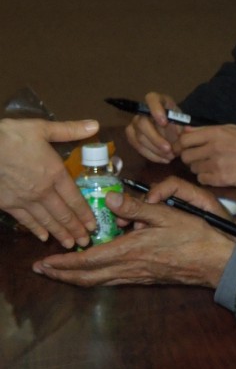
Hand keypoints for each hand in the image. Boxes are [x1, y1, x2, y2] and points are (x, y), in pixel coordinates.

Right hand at [0, 118, 98, 247]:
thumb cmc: (11, 136)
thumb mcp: (43, 128)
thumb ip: (70, 130)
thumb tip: (95, 124)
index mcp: (55, 173)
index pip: (75, 199)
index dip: (85, 214)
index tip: (94, 225)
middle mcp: (43, 191)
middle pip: (63, 214)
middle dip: (76, 229)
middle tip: (86, 242)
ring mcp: (24, 200)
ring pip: (46, 220)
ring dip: (59, 233)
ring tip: (70, 244)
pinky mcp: (7, 204)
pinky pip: (25, 220)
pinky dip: (35, 229)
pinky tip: (42, 237)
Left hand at [32, 190, 235, 287]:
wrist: (216, 261)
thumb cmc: (195, 236)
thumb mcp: (167, 214)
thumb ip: (137, 206)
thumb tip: (108, 198)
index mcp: (131, 250)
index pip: (89, 260)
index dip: (64, 263)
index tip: (45, 262)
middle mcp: (130, 267)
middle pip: (88, 277)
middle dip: (63, 275)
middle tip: (44, 270)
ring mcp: (139, 276)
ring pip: (100, 281)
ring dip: (78, 277)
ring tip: (63, 272)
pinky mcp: (147, 278)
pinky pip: (113, 280)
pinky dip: (96, 277)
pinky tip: (96, 271)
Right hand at [124, 92, 183, 162]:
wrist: (175, 128)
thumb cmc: (179, 121)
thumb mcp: (183, 120)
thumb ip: (180, 125)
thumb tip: (177, 135)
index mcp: (158, 99)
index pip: (151, 98)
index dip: (156, 110)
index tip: (164, 122)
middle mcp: (142, 110)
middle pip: (142, 123)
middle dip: (156, 139)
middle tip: (169, 150)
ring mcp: (135, 123)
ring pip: (139, 137)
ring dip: (155, 150)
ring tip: (170, 157)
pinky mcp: (132, 135)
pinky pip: (137, 147)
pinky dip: (151, 155)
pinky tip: (163, 160)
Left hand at [176, 125, 235, 186]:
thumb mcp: (232, 129)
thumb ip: (207, 130)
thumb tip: (185, 130)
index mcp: (216, 133)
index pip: (185, 139)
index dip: (179, 145)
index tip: (181, 148)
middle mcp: (214, 148)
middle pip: (186, 156)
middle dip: (189, 157)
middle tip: (198, 158)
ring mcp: (217, 165)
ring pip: (193, 169)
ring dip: (199, 168)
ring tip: (212, 165)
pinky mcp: (221, 180)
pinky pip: (202, 179)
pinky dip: (206, 178)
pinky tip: (217, 173)